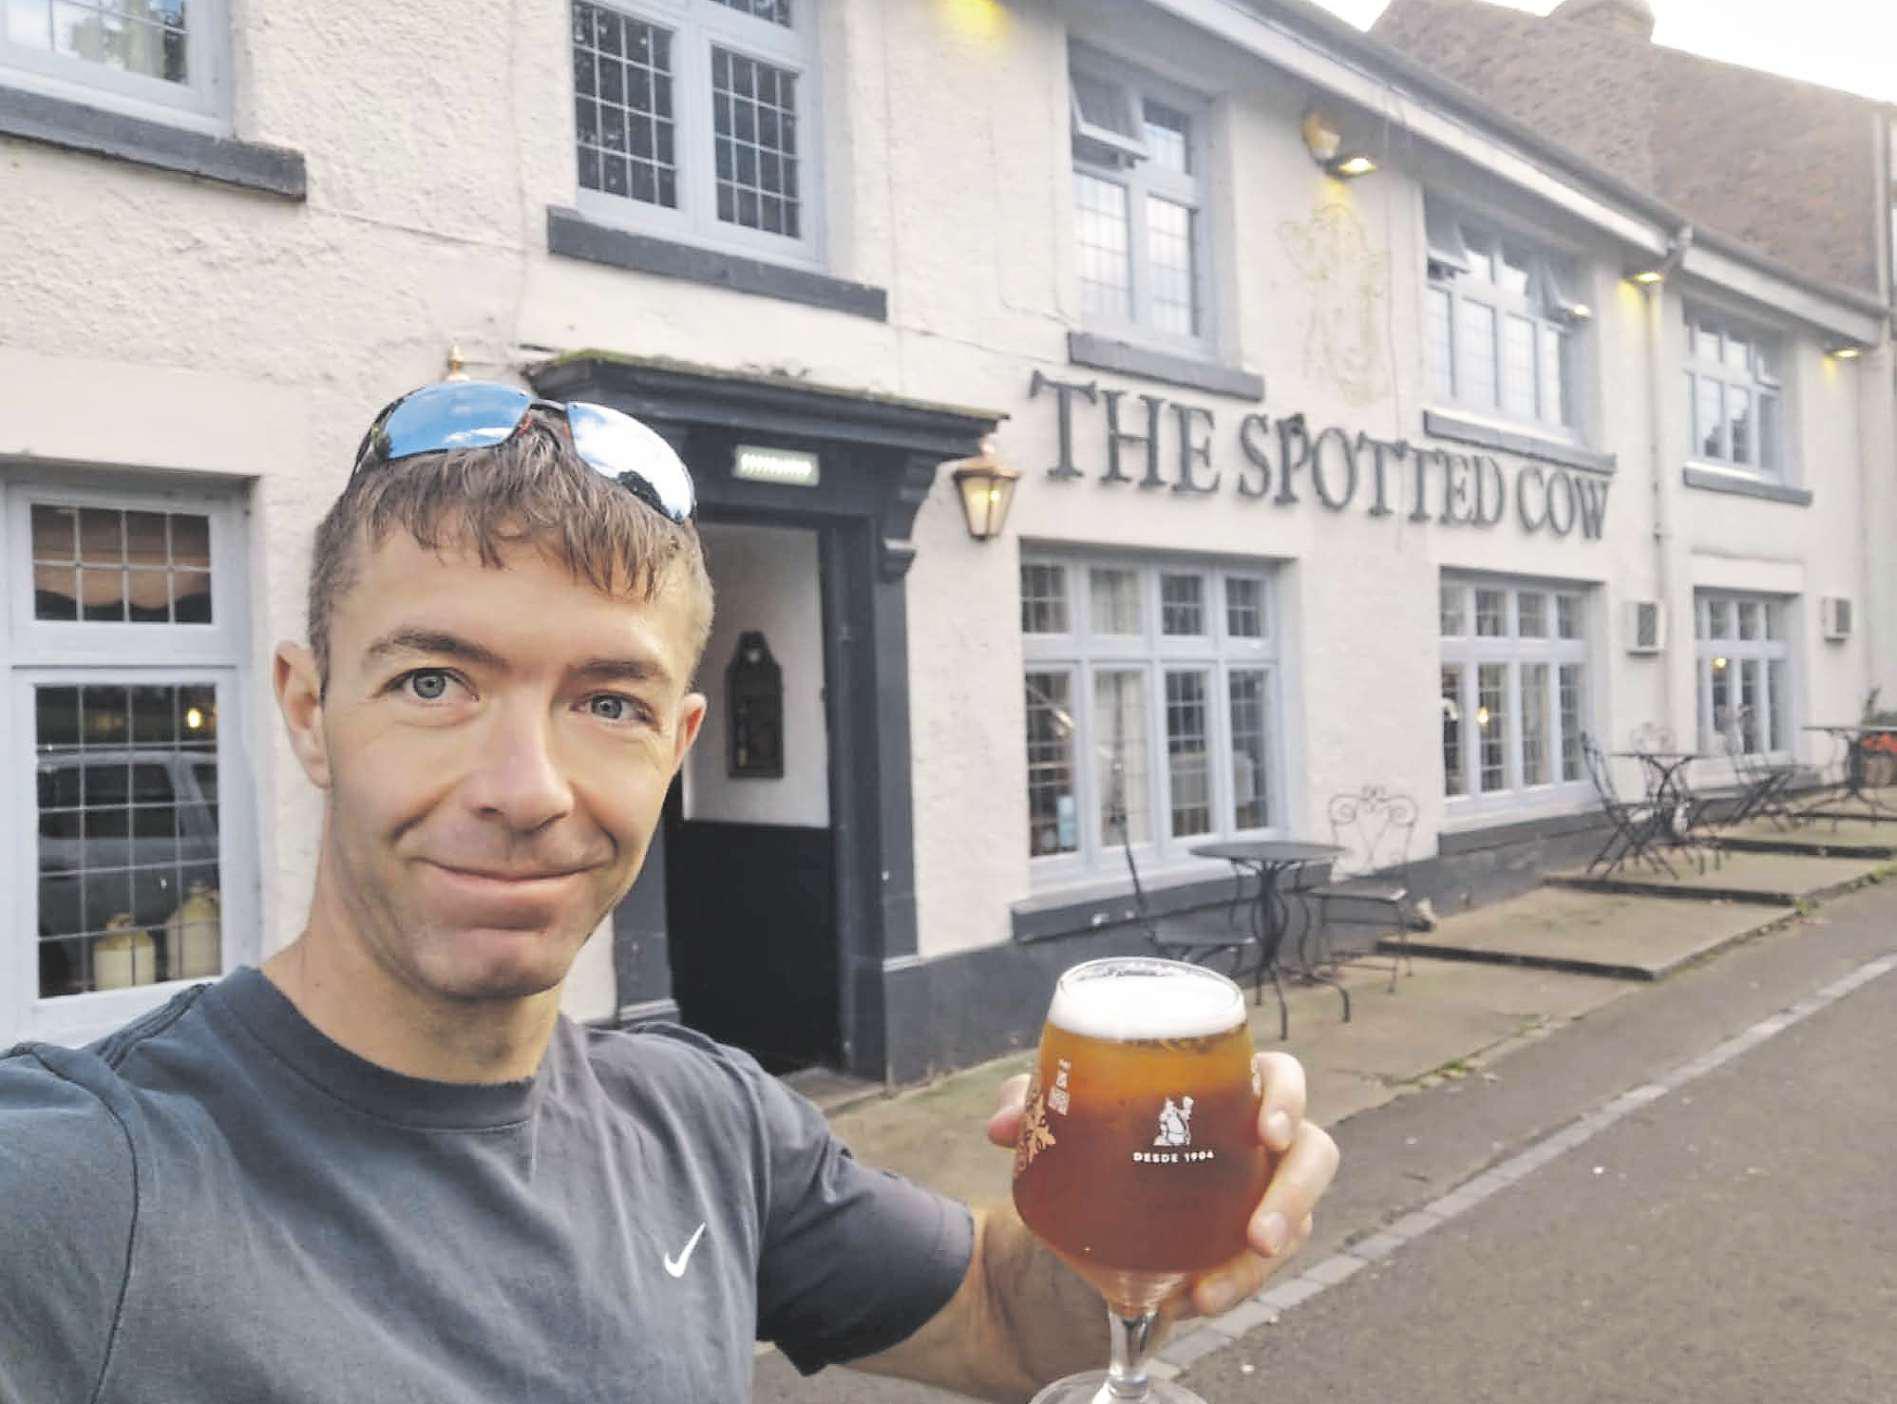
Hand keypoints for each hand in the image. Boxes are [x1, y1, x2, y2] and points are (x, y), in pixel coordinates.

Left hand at [988, 1050, 1339, 1319]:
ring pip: (1297, 1224)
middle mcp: (1255, 1141)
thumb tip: (1004, 1126)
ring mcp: (1258, 1195)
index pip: (1281, 1076)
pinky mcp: (1242, 1246)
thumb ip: (1035, 1103)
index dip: (1287, 1097)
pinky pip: (1254, 1269)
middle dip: (1296, 1194)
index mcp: (1226, 1087)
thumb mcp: (1064, 1113)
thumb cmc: (1101, 1131)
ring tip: (1213, 1291)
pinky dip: (1227, 1287)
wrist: (1086, 1202)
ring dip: (1258, 1264)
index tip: (1267, 1128)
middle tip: (1261, 1232)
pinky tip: (1190, 1301)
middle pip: (1313, 1155)